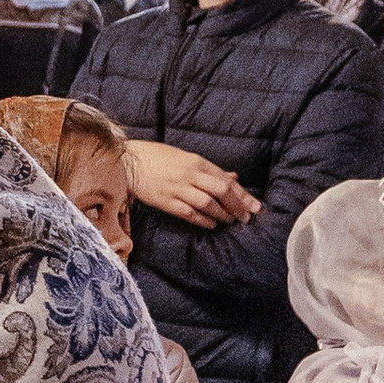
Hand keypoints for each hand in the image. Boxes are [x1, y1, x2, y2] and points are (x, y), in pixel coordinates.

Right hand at [126, 141, 255, 230]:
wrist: (129, 161)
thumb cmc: (158, 158)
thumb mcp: (186, 158)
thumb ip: (210, 170)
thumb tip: (233, 177)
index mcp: (196, 161)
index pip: (226, 179)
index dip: (243, 195)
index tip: (254, 206)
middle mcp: (189, 174)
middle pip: (221, 191)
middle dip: (237, 206)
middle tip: (245, 217)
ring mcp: (177, 188)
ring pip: (208, 203)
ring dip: (222, 215)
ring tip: (229, 221)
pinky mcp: (165, 201)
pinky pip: (189, 213)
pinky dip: (203, 220)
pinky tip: (211, 225)